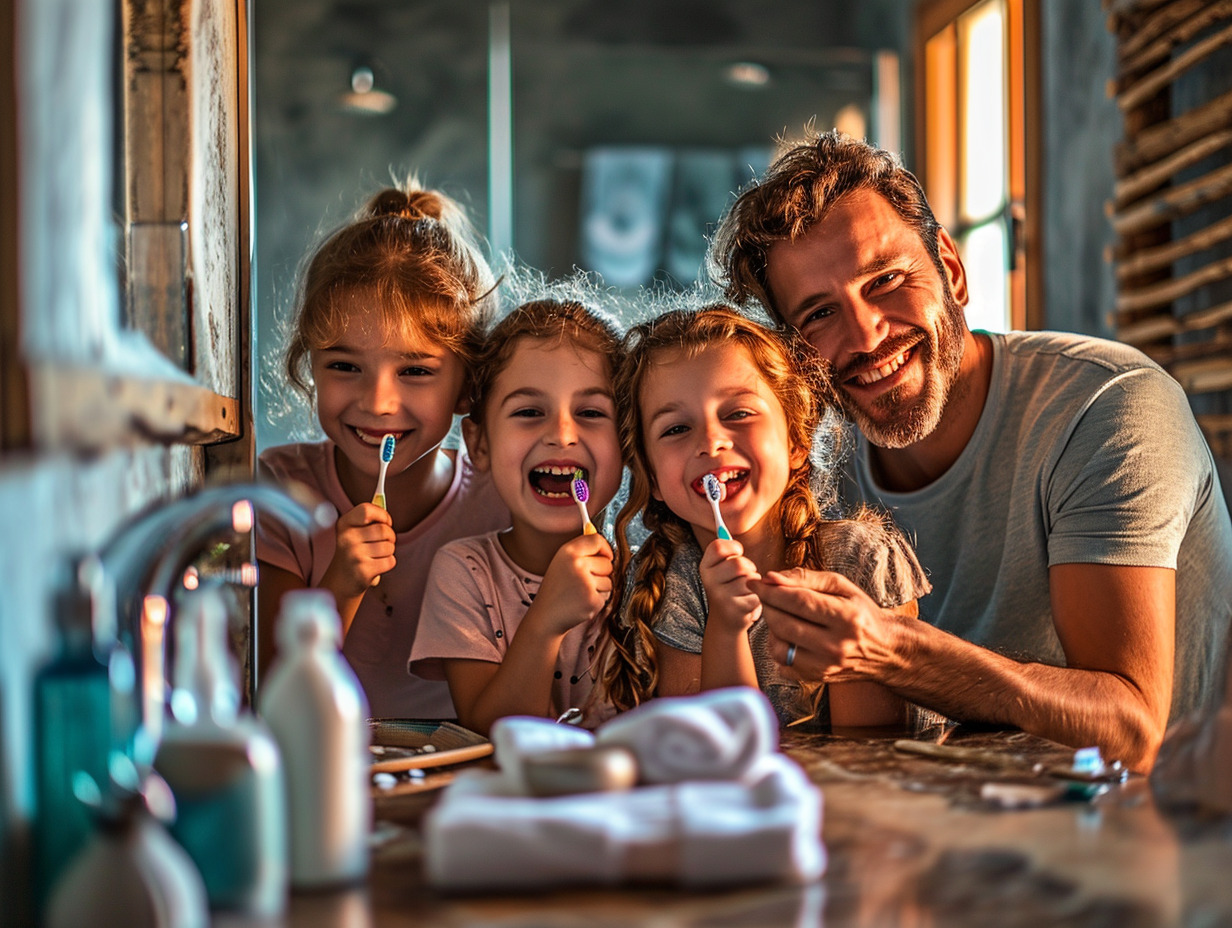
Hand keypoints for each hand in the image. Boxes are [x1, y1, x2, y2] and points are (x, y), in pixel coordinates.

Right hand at [322, 502, 395, 596]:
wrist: (340, 582)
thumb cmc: (353, 552)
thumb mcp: (354, 533)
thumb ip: (369, 520)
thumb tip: (385, 510)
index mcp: (344, 524)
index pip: (367, 509)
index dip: (382, 515)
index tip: (386, 522)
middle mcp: (347, 538)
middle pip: (384, 530)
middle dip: (390, 536)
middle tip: (385, 542)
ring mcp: (354, 555)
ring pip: (389, 547)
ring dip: (389, 551)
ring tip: (377, 556)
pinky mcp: (363, 571)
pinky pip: (390, 561)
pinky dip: (388, 563)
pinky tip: (376, 566)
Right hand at [531, 533, 614, 636]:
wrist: (546, 615)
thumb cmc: (556, 587)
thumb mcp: (562, 562)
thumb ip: (580, 548)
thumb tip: (592, 528)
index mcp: (567, 551)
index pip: (597, 540)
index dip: (604, 548)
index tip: (605, 556)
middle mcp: (576, 564)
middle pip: (607, 563)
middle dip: (601, 573)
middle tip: (582, 581)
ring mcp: (585, 583)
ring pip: (609, 581)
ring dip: (599, 588)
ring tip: (580, 592)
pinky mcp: (592, 600)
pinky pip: (607, 595)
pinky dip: (597, 600)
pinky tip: (582, 602)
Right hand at [699, 538, 761, 634]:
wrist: (725, 621)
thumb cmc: (729, 588)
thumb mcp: (722, 567)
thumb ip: (725, 549)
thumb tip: (722, 523)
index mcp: (704, 566)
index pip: (719, 546)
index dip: (733, 548)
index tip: (737, 553)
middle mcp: (709, 581)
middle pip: (739, 563)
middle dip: (749, 568)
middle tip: (743, 577)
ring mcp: (720, 596)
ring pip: (750, 579)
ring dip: (754, 584)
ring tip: (745, 591)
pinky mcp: (735, 609)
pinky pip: (757, 594)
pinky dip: (758, 597)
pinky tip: (748, 603)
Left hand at [750, 568, 897, 680]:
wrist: (885, 649)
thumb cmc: (860, 612)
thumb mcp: (841, 587)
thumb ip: (805, 578)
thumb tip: (771, 578)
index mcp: (846, 617)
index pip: (798, 601)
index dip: (771, 590)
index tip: (755, 582)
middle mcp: (837, 645)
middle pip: (784, 624)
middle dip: (768, 606)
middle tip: (768, 597)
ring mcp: (827, 666)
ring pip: (778, 647)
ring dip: (772, 628)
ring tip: (782, 617)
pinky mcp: (818, 678)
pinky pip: (782, 664)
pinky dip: (779, 648)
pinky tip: (789, 637)